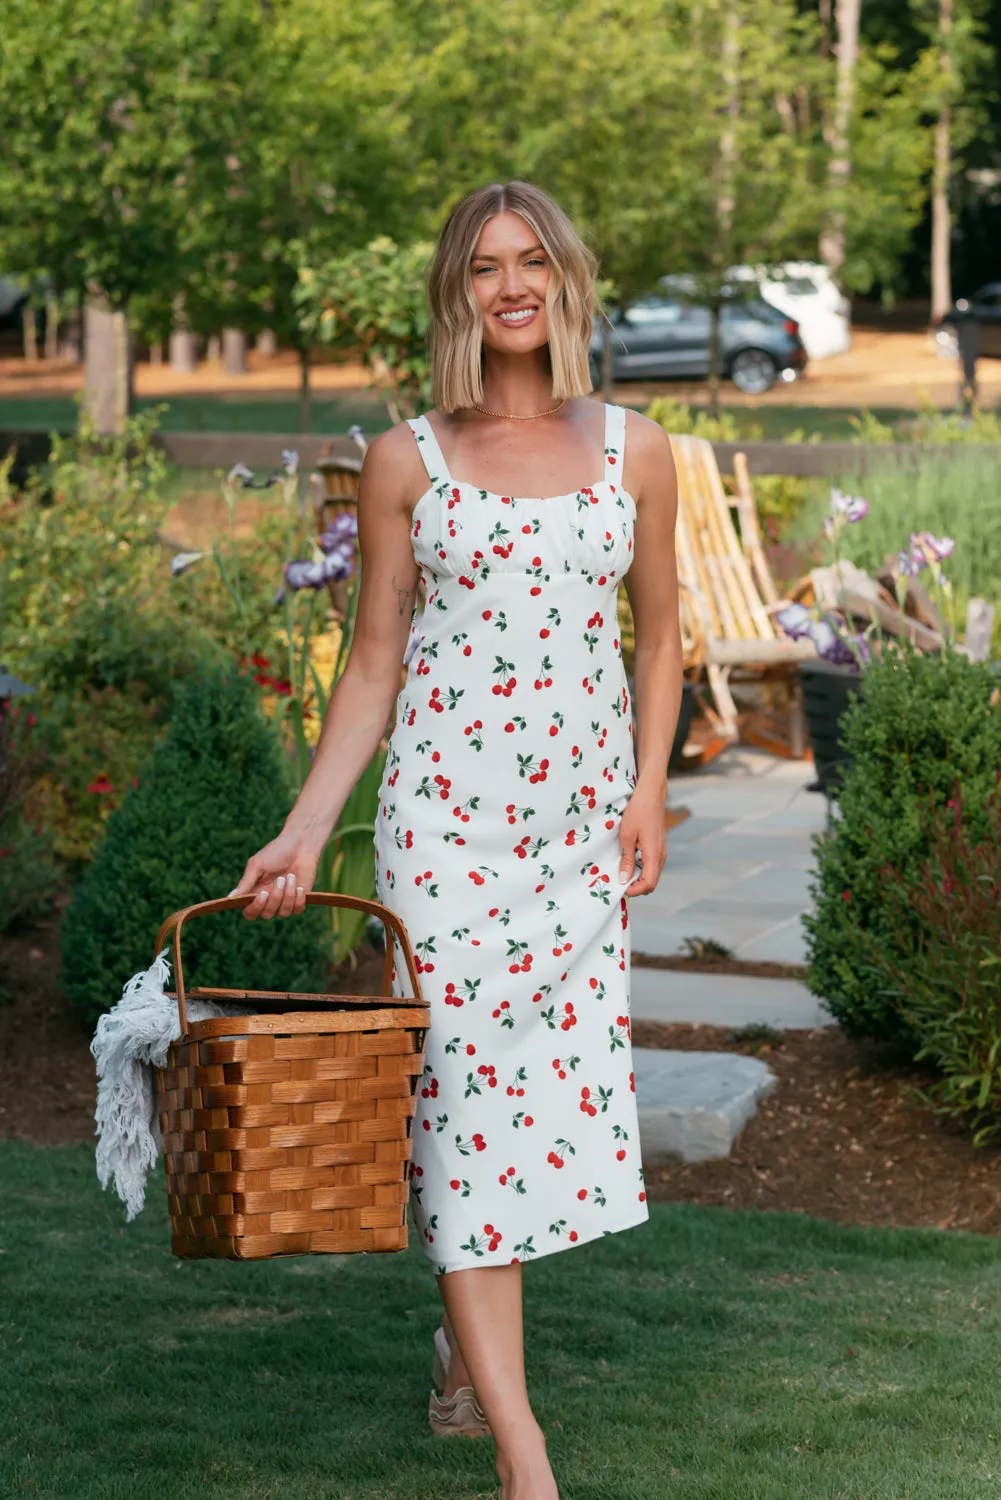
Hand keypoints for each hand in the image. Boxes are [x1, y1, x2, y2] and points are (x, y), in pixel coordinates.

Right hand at [229, 830, 320, 920]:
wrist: (300, 844)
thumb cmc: (276, 852)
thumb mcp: (257, 865)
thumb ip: (245, 883)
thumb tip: (229, 898)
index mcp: (255, 892)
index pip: (249, 912)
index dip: (254, 908)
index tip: (263, 894)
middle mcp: (268, 900)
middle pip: (266, 914)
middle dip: (275, 898)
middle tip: (280, 879)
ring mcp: (284, 902)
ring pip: (283, 913)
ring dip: (288, 895)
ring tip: (290, 876)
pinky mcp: (299, 900)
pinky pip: (297, 910)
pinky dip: (299, 899)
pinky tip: (300, 886)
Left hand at [618, 781, 666, 896]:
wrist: (651, 793)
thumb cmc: (638, 811)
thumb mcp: (627, 836)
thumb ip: (626, 859)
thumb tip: (624, 879)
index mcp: (654, 854)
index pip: (649, 883)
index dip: (635, 890)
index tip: (620, 888)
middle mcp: (661, 855)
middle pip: (651, 881)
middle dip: (636, 886)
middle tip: (618, 882)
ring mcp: (661, 850)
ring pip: (651, 873)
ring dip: (638, 877)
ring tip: (620, 872)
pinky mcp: (658, 845)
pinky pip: (651, 864)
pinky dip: (641, 868)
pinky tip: (628, 861)